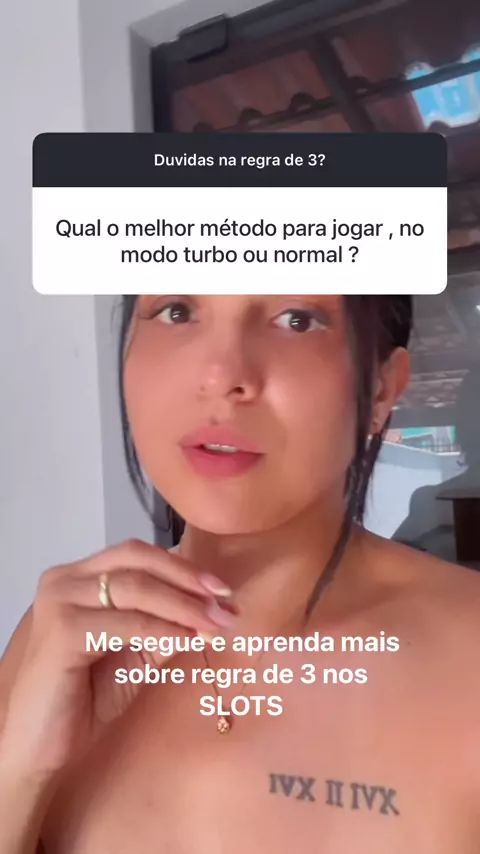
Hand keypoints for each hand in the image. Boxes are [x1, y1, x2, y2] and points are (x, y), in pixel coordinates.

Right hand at [0, 539, 234, 779]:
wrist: (44, 747)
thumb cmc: (84, 699)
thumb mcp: (135, 653)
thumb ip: (164, 625)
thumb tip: (212, 609)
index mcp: (80, 576)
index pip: (138, 554)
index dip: (183, 567)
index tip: (222, 589)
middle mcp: (65, 579)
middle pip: (137, 559)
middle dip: (188, 578)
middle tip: (226, 601)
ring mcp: (61, 601)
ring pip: (135, 587)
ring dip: (183, 604)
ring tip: (216, 622)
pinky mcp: (63, 631)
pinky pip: (127, 623)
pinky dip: (163, 629)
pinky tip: (189, 639)